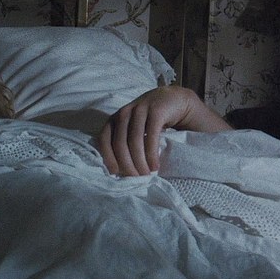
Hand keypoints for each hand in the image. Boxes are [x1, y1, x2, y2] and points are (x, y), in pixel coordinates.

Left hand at [98, 87, 231, 175]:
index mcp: (115, 119)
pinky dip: (151, 153)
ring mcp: (140, 110)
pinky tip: (155, 165)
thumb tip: (119, 169)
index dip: (108, 157)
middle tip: (135, 178)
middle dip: (126, 164)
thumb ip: (125, 141)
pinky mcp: (156, 111)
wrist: (175, 100)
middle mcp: (124, 113)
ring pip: (134, 140)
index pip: (104, 139)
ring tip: (146, 174)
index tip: (114, 172)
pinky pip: (151, 135)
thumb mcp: (134, 128)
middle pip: (120, 143)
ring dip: (139, 161)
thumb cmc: (151, 120)